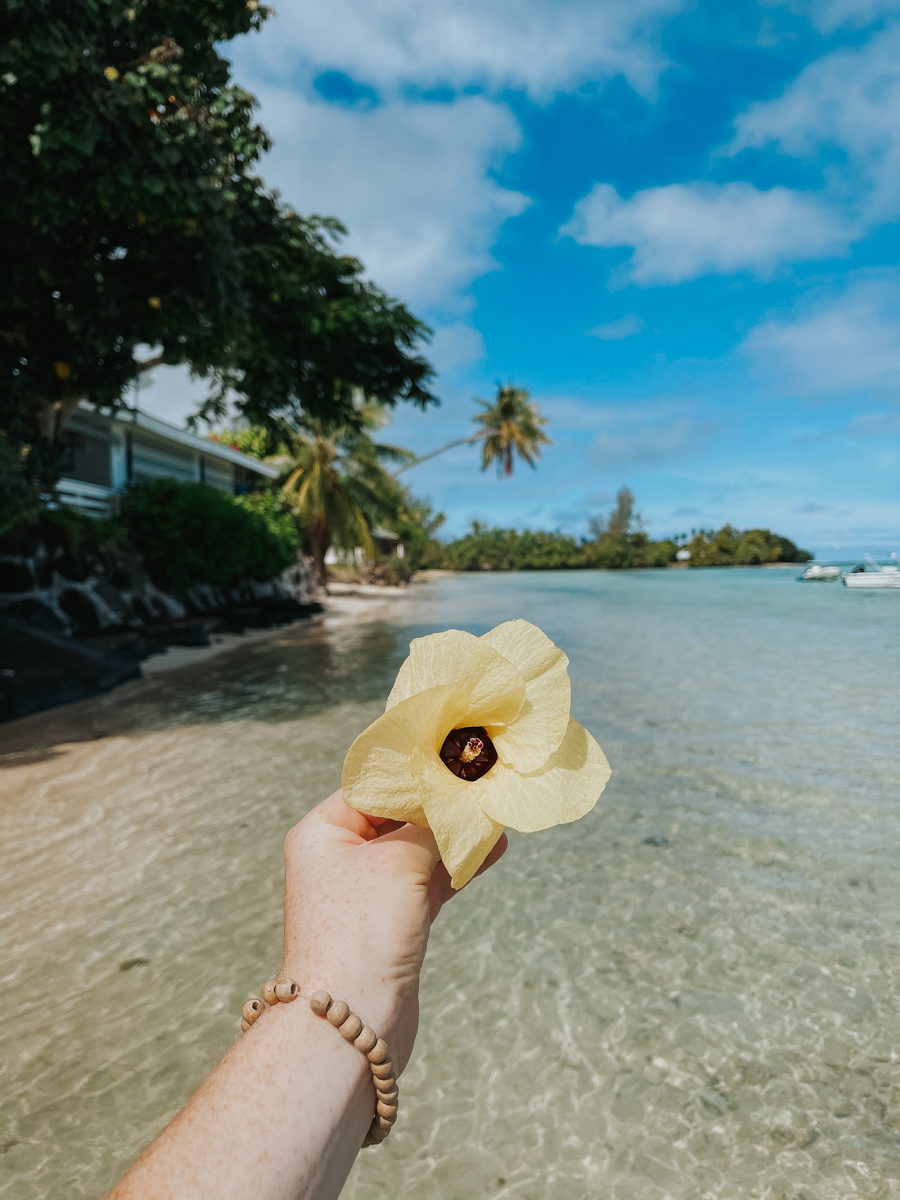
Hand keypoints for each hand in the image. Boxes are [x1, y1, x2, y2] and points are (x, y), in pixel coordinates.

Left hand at [280, 790, 506, 1071]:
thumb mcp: (400, 861)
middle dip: (440, 804)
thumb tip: (460, 796)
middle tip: (484, 784)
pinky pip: (427, 880)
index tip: (456, 758)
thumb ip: (432, 824)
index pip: (373, 785)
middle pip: (397, 816)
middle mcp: (338, 858)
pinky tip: (492, 848)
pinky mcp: (391, 922)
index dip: (414, 773)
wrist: (350, 1025)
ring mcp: (365, 892)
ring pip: (417, 849)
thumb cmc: (362, 931)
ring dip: (454, 835)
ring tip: (496, 816)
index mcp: (323, 832)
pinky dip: (456, 866)